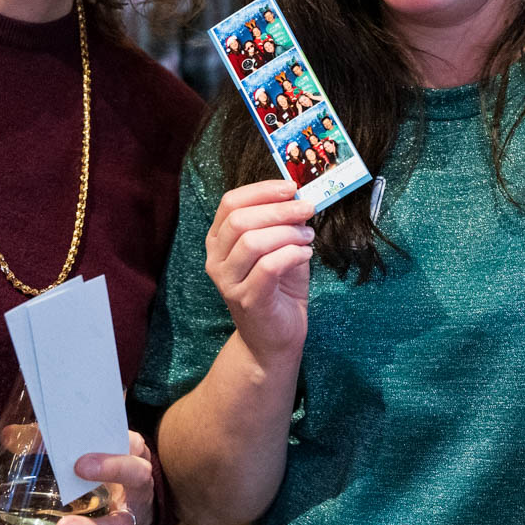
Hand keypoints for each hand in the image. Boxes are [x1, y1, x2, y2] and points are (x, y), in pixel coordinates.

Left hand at [39, 431, 157, 524]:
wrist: (132, 507)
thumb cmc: (104, 470)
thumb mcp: (93, 451)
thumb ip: (56, 443)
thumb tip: (10, 435)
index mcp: (134, 455)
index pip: (133, 443)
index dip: (116, 440)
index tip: (89, 436)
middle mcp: (137, 485)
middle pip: (137, 475)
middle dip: (112, 469)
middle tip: (80, 467)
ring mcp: (127, 517)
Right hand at [205, 181, 314, 365]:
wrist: (274, 338)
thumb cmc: (278, 288)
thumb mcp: (279, 247)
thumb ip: (282, 223)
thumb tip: (299, 196)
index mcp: (219, 241)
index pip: (230, 203)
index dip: (261, 190)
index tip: (291, 187)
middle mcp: (216, 260)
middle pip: (240, 220)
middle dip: (279, 210)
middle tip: (308, 208)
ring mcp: (228, 282)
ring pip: (253, 242)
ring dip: (288, 233)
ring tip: (308, 237)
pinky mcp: (247, 300)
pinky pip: (269, 266)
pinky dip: (292, 254)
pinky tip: (306, 255)